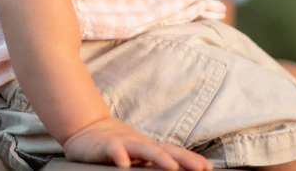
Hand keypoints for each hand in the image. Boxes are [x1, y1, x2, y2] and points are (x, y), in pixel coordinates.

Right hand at [63, 117, 212, 170]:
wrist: (87, 128)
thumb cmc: (115, 145)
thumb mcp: (136, 155)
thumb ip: (152, 162)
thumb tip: (175, 169)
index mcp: (148, 148)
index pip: (173, 153)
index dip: (190, 159)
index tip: (207, 167)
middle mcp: (139, 143)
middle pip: (164, 150)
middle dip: (183, 159)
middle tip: (200, 168)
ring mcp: (124, 143)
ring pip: (143, 149)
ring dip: (159, 158)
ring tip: (172, 167)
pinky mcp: (106, 146)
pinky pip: (114, 150)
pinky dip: (120, 156)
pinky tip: (124, 165)